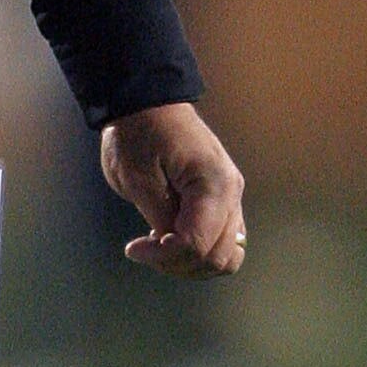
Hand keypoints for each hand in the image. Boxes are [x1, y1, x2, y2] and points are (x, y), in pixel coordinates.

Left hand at [99, 100, 245, 277]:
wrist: (148, 103)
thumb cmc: (139, 134)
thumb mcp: (137, 178)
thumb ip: (159, 218)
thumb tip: (173, 248)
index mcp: (214, 184)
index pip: (198, 244)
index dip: (165, 256)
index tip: (134, 248)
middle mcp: (232, 193)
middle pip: (219, 258)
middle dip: (180, 264)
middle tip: (146, 249)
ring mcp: (232, 198)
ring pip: (227, 256)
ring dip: (191, 262)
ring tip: (159, 245)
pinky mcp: (224, 201)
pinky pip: (222, 241)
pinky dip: (198, 250)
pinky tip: (170, 238)